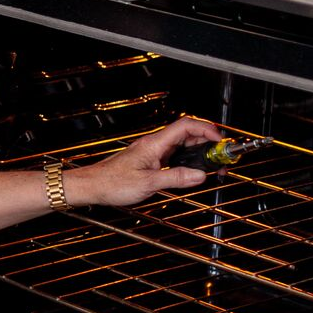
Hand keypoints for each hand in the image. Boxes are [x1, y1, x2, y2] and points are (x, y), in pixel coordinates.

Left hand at [67, 116, 225, 207]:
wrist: (93, 186)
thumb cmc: (112, 183)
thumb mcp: (148, 183)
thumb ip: (176, 178)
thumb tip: (200, 175)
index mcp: (154, 144)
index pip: (185, 126)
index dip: (206, 129)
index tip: (220, 141)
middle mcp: (154, 145)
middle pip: (187, 134)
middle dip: (207, 142)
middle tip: (220, 157)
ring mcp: (153, 152)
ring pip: (182, 145)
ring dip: (199, 152)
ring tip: (212, 165)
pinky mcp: (151, 161)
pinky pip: (175, 155)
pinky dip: (188, 160)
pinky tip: (193, 171)